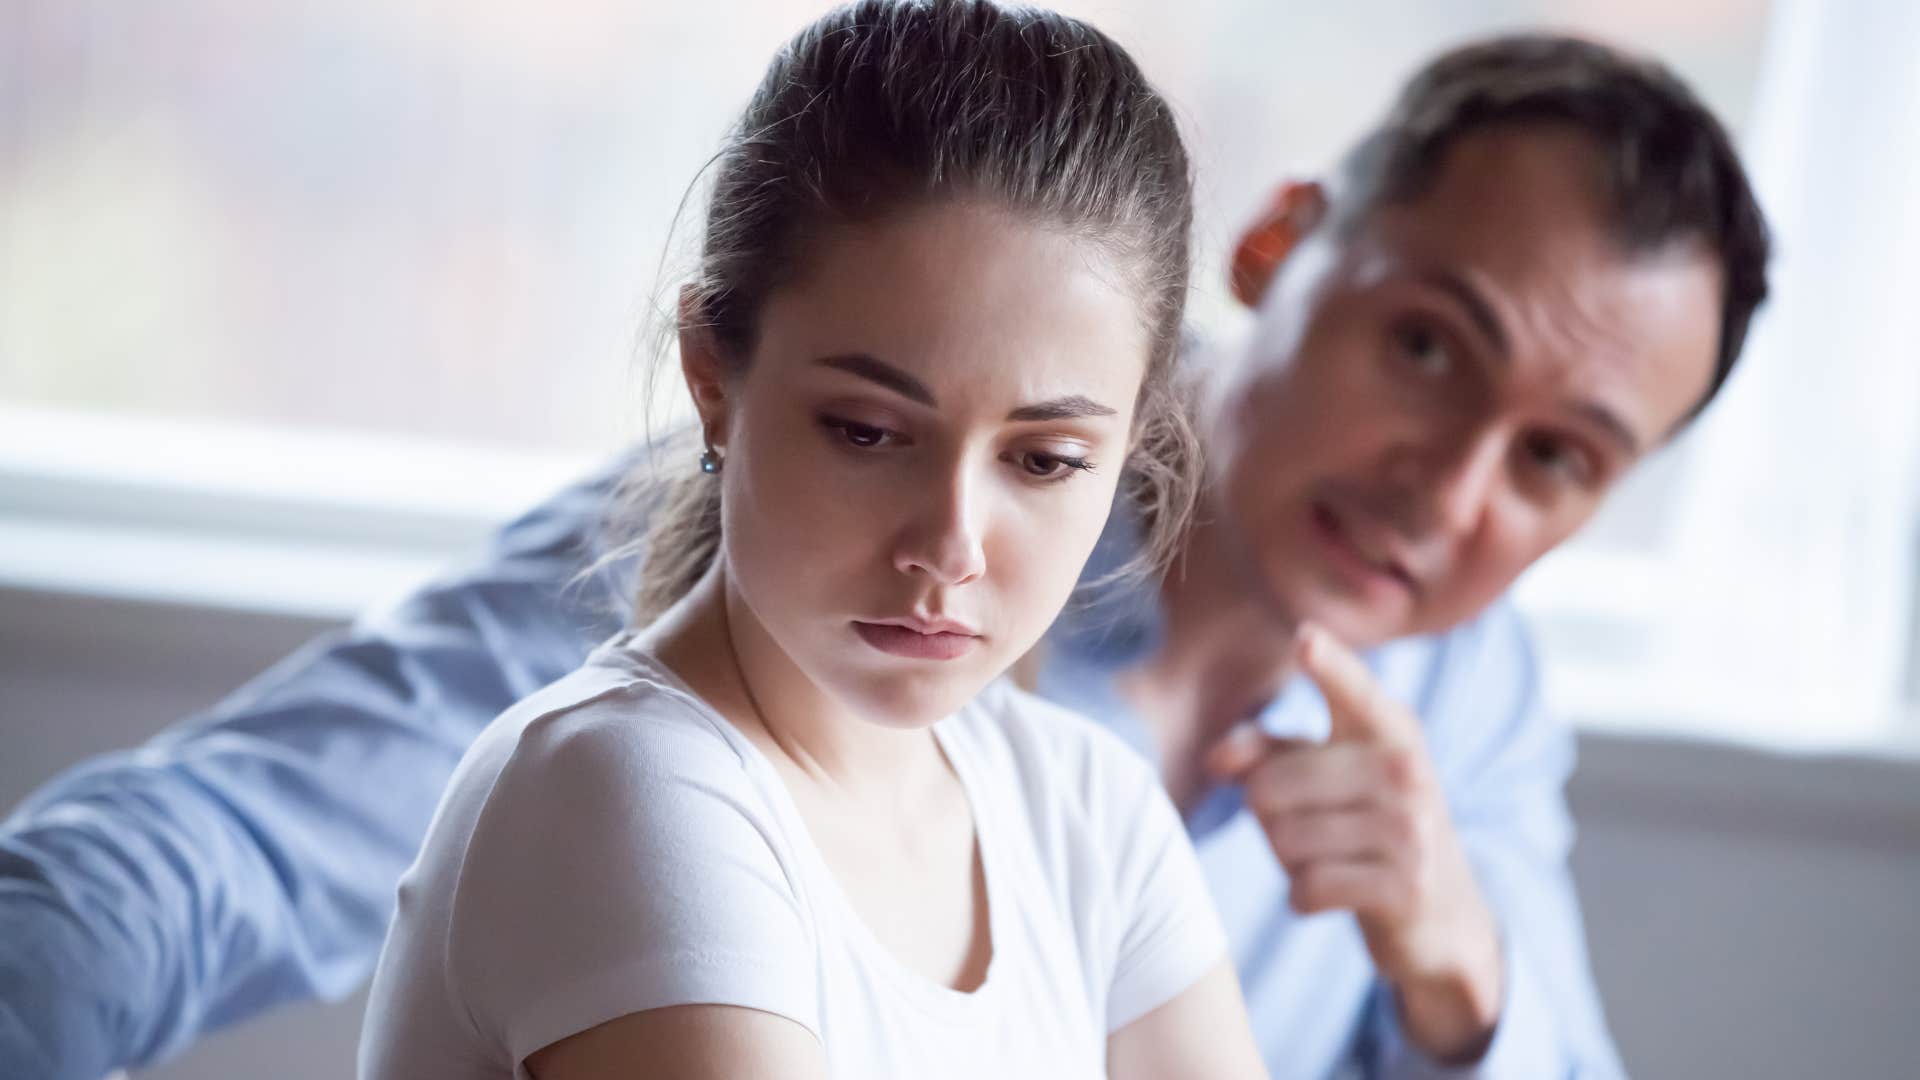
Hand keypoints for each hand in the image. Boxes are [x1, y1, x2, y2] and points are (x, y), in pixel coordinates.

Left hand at [1205, 622, 1504, 1063]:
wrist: (1446, 912)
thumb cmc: (1367, 826)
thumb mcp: (1326, 776)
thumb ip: (1266, 751)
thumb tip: (1215, 758)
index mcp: (1388, 727)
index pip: (1351, 689)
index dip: (1328, 664)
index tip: (1305, 637)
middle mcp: (1403, 768)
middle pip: (1268, 787)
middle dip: (1268, 816)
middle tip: (1313, 827)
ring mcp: (1409, 828)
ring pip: (1284, 840)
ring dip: (1289, 861)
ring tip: (1332, 857)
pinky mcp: (1404, 886)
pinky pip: (1306, 888)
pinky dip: (1304, 897)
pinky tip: (1335, 891)